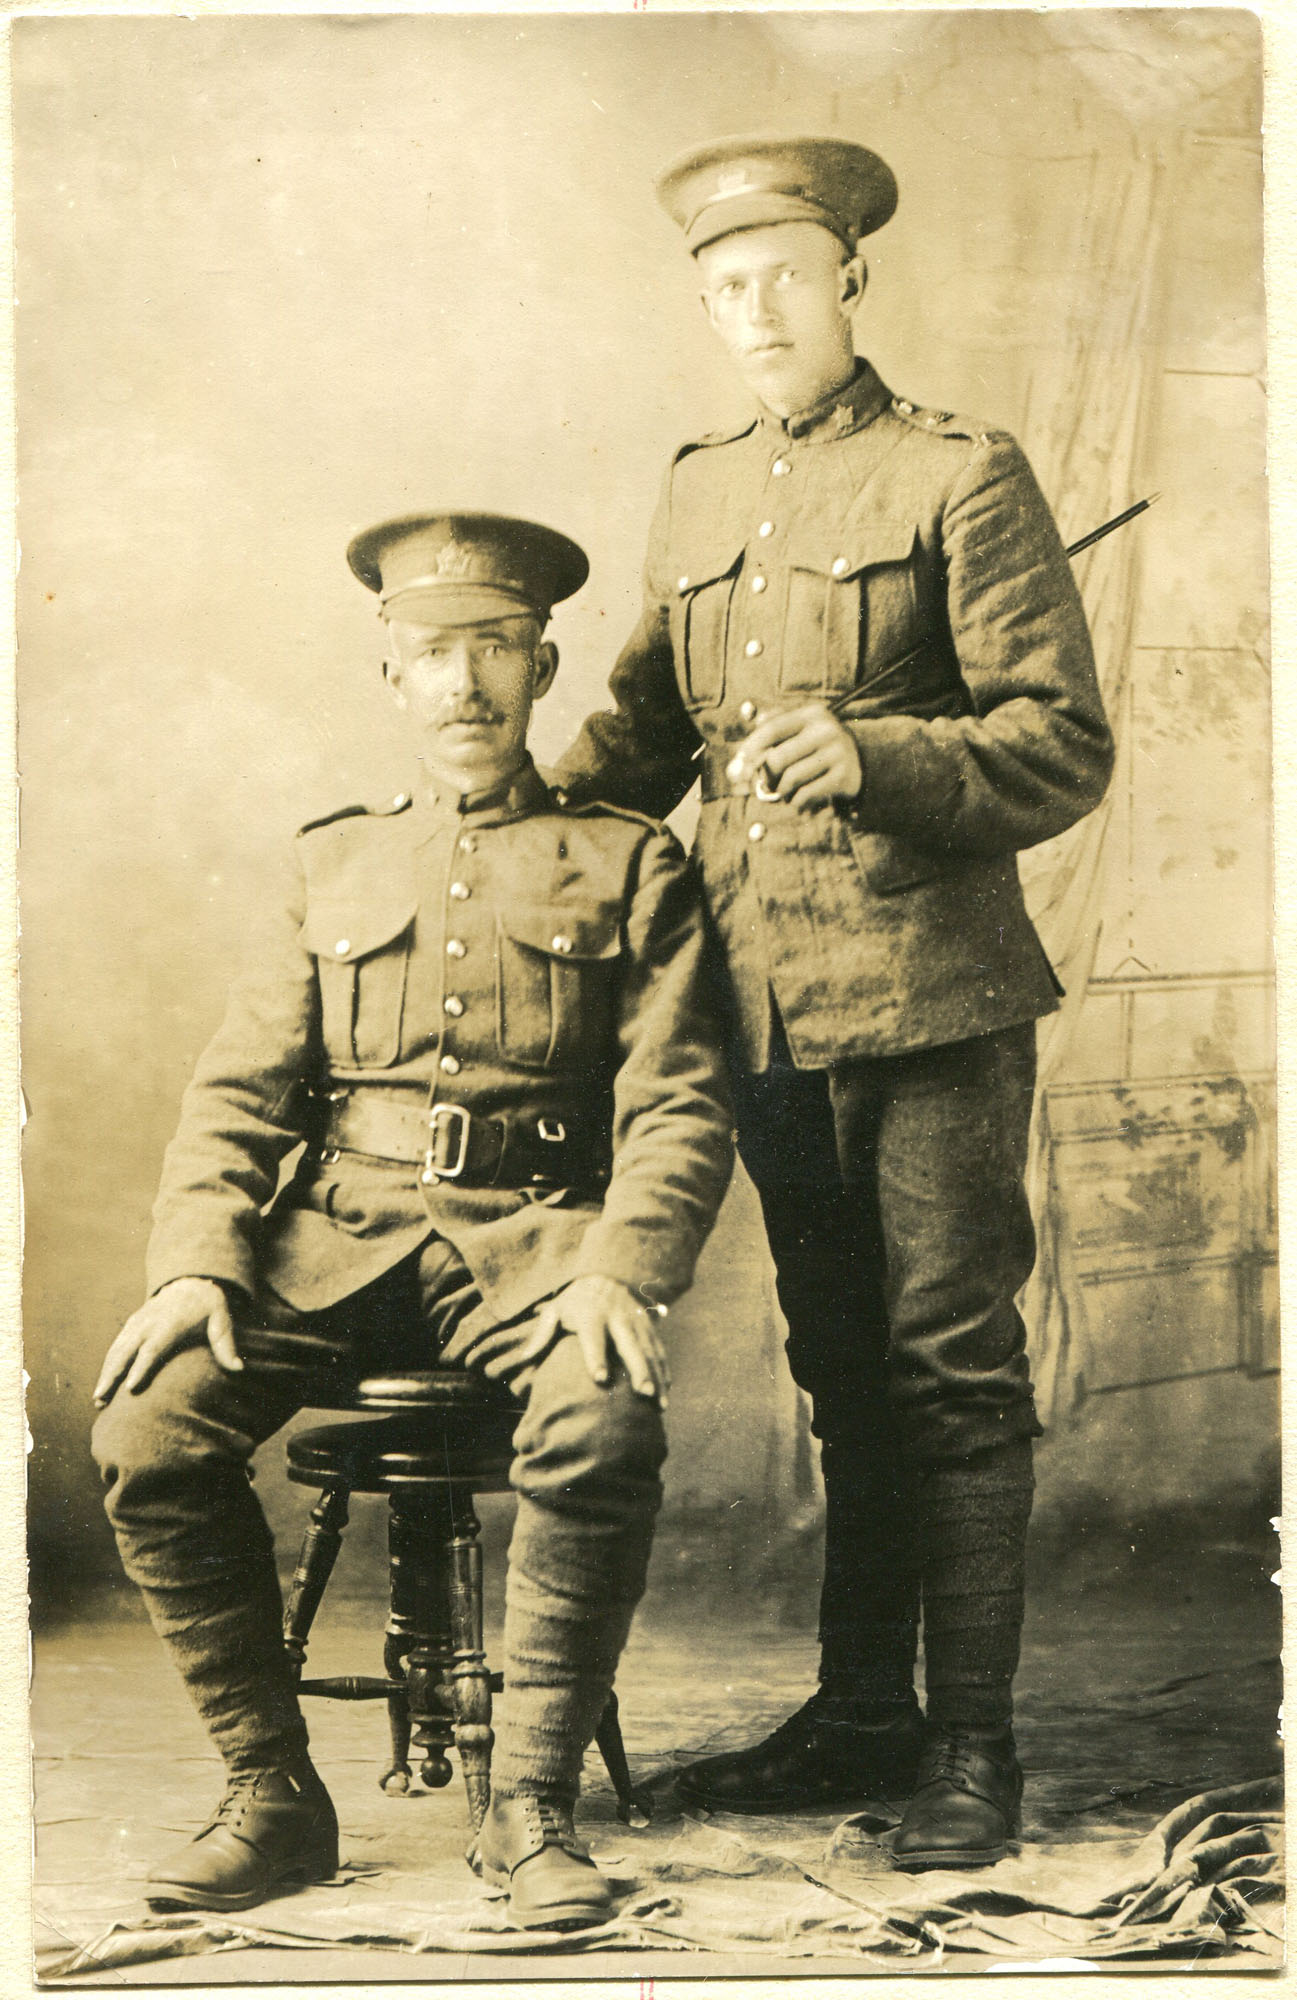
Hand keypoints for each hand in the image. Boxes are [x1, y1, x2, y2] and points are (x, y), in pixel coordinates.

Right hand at [93, 1277, 241, 1405]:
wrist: (190, 1281)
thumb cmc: (208, 1306)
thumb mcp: (222, 1320)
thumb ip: (226, 1345)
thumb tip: (239, 1369)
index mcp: (171, 1323)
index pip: (153, 1348)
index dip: (141, 1368)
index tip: (130, 1388)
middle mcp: (149, 1323)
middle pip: (126, 1351)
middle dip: (112, 1375)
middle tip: (101, 1400)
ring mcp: (137, 1323)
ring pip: (116, 1350)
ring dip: (105, 1374)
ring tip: (97, 1400)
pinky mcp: (131, 1325)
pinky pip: (115, 1347)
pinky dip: (106, 1366)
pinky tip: (102, 1386)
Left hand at [530, 1276, 669, 1405]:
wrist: (605, 1274)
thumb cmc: (574, 1301)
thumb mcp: (555, 1310)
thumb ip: (542, 1334)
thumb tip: (523, 1358)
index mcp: (591, 1313)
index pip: (593, 1337)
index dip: (596, 1357)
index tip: (601, 1379)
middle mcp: (617, 1316)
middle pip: (629, 1344)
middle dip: (638, 1369)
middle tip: (644, 1394)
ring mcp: (636, 1320)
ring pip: (649, 1349)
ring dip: (656, 1375)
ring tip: (660, 1402)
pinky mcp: (648, 1324)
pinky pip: (659, 1348)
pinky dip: (664, 1368)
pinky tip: (667, 1389)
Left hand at [726, 702, 862, 810]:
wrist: (864, 762)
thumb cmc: (820, 747)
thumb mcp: (802, 729)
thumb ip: (772, 730)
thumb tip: (739, 758)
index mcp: (813, 714)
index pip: (772, 729)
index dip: (751, 747)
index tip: (738, 765)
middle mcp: (827, 730)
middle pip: (778, 758)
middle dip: (765, 777)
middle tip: (764, 786)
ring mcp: (838, 754)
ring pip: (790, 779)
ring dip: (781, 792)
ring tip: (784, 793)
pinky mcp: (844, 777)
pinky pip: (805, 795)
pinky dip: (796, 803)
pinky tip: (799, 803)